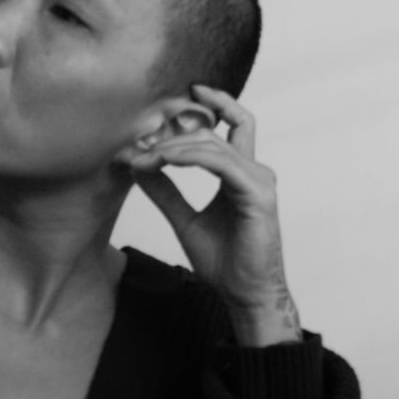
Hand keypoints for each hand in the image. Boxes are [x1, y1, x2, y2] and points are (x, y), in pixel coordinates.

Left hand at [125, 85, 300, 346]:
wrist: (246, 294)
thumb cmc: (226, 263)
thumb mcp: (185, 221)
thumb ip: (166, 193)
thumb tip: (140, 167)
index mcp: (242, 174)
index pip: (233, 123)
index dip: (210, 104)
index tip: (171, 106)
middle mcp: (254, 171)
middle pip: (213, 133)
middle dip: (172, 135)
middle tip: (139, 144)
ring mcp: (259, 181)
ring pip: (213, 145)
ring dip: (173, 147)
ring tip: (144, 157)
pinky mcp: (258, 194)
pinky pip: (220, 163)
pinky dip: (189, 157)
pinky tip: (164, 160)